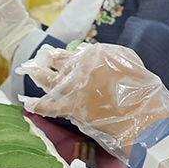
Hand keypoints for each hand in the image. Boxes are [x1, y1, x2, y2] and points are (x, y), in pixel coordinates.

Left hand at [18, 42, 168, 161]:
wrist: (140, 116)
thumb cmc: (140, 89)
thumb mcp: (128, 61)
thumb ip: (108, 55)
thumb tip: (90, 53)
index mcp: (95, 56)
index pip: (76, 52)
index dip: (69, 54)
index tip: (64, 55)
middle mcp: (80, 70)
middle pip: (60, 62)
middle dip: (51, 58)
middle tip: (43, 56)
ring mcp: (74, 90)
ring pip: (50, 80)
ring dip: (37, 73)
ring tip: (29, 69)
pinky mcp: (72, 108)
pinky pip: (51, 107)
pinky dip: (39, 106)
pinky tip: (28, 103)